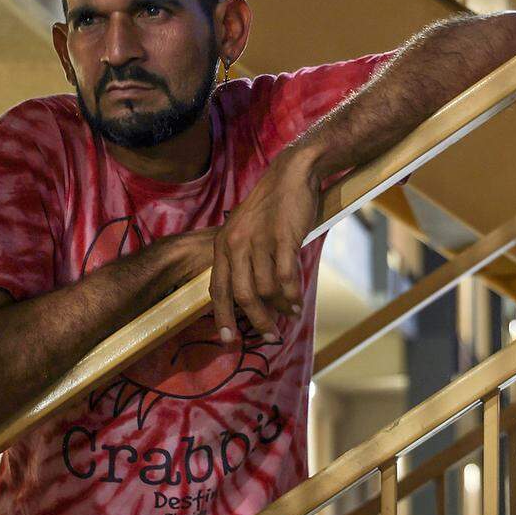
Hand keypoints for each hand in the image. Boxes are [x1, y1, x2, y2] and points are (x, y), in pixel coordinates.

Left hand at [211, 146, 319, 341]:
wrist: (291, 174)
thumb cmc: (270, 207)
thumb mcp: (244, 231)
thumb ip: (241, 260)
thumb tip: (251, 299)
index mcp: (223, 245)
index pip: (217, 289)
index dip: (222, 316)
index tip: (228, 340)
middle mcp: (236, 244)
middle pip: (243, 295)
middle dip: (257, 321)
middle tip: (270, 336)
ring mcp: (259, 241)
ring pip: (267, 289)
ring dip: (280, 308)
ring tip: (291, 315)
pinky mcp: (282, 237)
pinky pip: (286, 277)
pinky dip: (293, 295)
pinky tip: (298, 303)